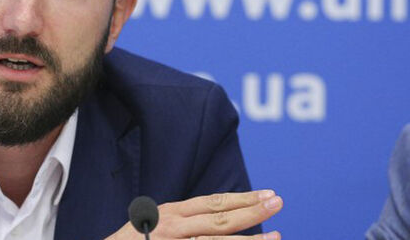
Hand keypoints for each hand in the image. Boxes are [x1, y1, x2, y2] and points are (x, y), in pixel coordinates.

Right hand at [107, 190, 282, 239]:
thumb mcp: (153, 223)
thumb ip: (181, 220)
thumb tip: (212, 216)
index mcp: (171, 212)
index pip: (212, 203)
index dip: (241, 199)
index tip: (266, 194)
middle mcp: (174, 226)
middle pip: (220, 218)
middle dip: (252, 211)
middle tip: (278, 203)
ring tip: (276, 236)